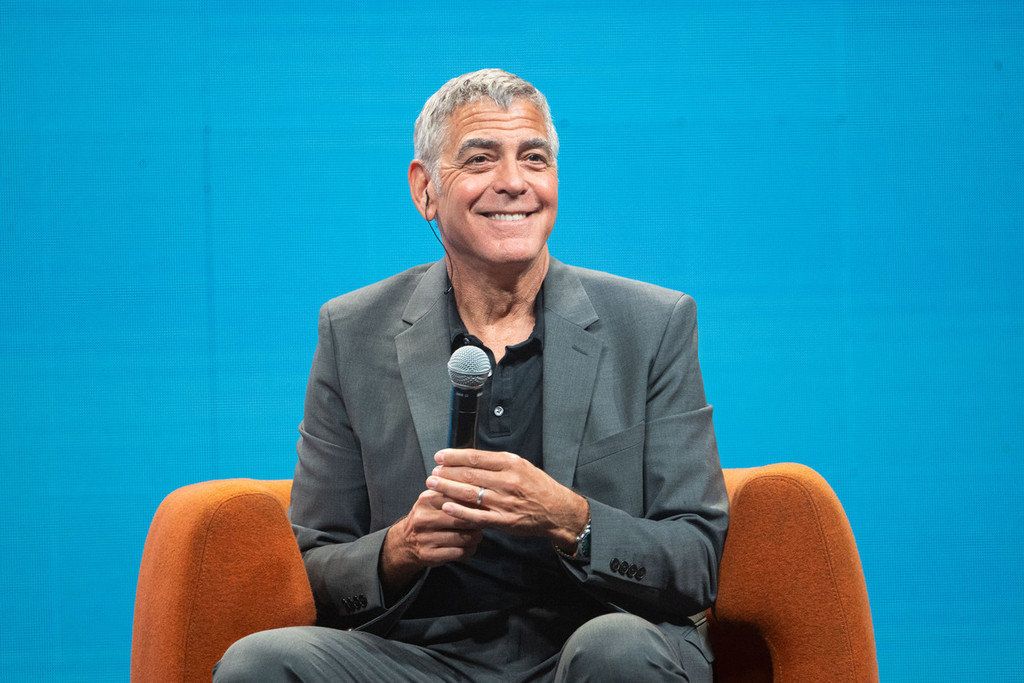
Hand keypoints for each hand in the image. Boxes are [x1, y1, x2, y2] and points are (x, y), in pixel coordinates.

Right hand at [380, 489, 483, 593]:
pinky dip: (468, 550)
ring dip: (475, 538)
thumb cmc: (427, 516)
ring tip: (477, 535)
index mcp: (427, 500)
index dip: (475, 505)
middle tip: (484, 523)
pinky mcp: (429, 555)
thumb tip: (480, 493)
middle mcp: (424, 519)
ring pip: (463, 538)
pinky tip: (470, 547)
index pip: (459, 500)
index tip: (484, 508)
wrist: (405, 541)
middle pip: (463, 520)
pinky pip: (458, 553)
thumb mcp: (433, 499)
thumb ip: (452, 492)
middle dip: (477, 523)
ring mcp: (425, 538)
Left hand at [426, 448, 588, 551]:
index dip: (454, 456)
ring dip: (448, 488)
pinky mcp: (504, 521)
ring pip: (470, 493)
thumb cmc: (538, 487)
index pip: (476, 457)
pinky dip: (459, 511)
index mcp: (511, 464)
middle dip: (447, 472)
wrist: (557, 511)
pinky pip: (477, 516)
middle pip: (469, 474)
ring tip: (433, 484)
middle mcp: (508, 481)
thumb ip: (497, 463)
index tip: (440, 456)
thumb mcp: (521, 466)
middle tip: (433, 472)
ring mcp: (505, 502)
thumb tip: (469, 458)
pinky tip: (446, 506)